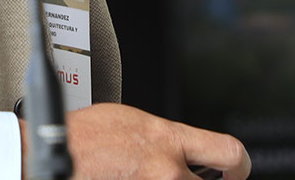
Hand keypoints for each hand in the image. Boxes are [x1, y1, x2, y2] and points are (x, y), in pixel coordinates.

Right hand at [24, 102, 247, 178]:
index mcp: (168, 140)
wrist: (53, 158)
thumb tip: (179, 149)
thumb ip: (164, 139)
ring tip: (154, 179)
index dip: (240, 166)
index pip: (229, 152)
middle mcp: (167, 172)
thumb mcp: (132, 121)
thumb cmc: (83, 138)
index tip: (235, 172)